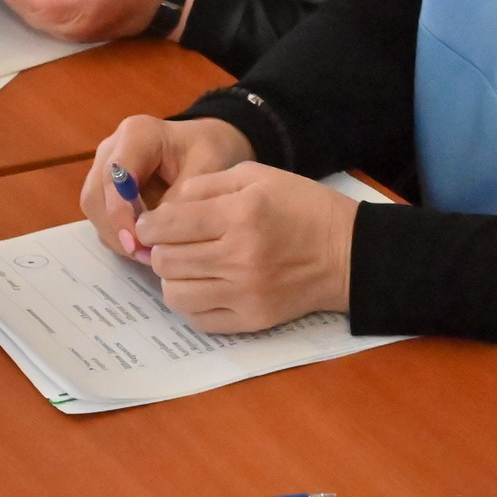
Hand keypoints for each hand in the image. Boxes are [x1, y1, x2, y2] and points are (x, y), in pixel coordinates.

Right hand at [81, 114, 255, 260]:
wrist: (208, 144)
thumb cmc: (210, 151)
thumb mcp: (208, 170)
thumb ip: (181, 201)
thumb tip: (155, 236)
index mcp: (137, 135)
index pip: (113, 177)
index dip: (120, 213)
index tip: (137, 242)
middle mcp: (113, 149)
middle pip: (95, 194)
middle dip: (116, 229)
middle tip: (144, 255)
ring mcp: (105, 167)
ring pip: (94, 208)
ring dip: (115, 235)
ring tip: (147, 255)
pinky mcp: (106, 187)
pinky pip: (101, 215)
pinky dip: (118, 234)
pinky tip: (144, 245)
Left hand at [135, 163, 356, 331]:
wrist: (348, 252)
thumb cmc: (301, 206)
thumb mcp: (256, 176)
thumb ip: (205, 186)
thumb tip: (163, 209)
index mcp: (239, 214)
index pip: (168, 224)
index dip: (148, 224)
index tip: (150, 224)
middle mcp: (239, 257)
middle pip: (166, 261)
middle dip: (159, 249)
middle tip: (171, 243)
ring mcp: (245, 294)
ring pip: (175, 294)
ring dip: (173, 278)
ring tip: (187, 265)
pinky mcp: (252, 320)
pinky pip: (198, 320)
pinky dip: (192, 303)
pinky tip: (205, 286)